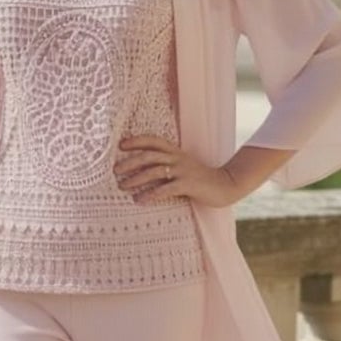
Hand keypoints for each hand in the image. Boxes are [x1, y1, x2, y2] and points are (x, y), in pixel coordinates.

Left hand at [114, 134, 240, 208]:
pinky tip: (139, 200)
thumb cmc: (200, 179)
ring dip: (136, 178)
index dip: (137, 141)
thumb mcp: (182, 167)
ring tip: (122, 186)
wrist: (225, 185)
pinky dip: (150, 194)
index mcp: (176, 152)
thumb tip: (141, 173)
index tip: (121, 145)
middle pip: (150, 155)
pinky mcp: (188, 185)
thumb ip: (166, 166)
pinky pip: (165, 189)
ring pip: (155, 171)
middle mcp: (178, 158)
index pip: (153, 141)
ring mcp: (183, 171)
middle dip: (130, 162)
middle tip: (115, 170)